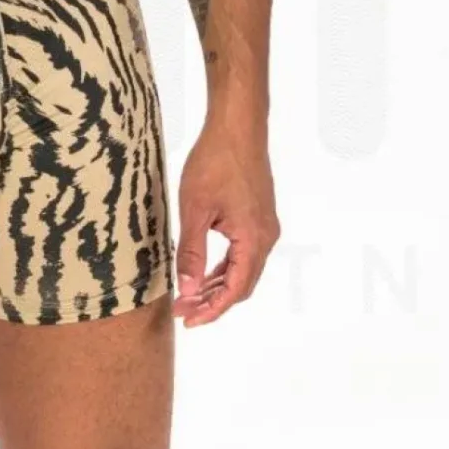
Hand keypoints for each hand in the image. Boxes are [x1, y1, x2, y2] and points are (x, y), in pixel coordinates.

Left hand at [173, 117, 279, 327]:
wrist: (237, 128)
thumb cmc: (215, 163)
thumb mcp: (194, 211)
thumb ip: (192, 254)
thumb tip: (188, 290)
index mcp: (254, 239)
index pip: (235, 290)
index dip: (212, 310)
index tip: (188, 321)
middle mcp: (266, 237)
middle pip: (242, 285)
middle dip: (213, 302)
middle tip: (182, 310)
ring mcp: (265, 227)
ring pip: (244, 270)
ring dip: (218, 286)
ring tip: (189, 296)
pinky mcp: (259, 217)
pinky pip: (244, 254)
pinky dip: (225, 268)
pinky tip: (204, 273)